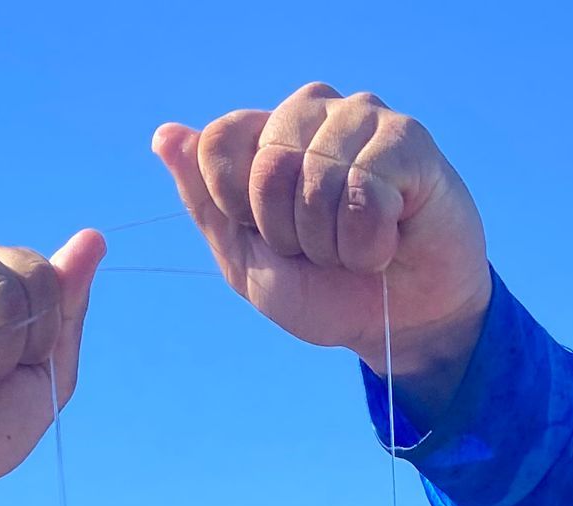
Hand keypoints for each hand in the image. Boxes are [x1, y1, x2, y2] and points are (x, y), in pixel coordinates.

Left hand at [154, 86, 490, 422]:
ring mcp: (360, 118)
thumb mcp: (249, 262)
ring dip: (333, 240)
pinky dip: (369, 239)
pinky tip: (388, 242)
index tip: (271, 239)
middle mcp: (311, 112)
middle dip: (289, 232)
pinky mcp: (408, 139)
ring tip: (357, 247)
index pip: (219, 141)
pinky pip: (367, 187)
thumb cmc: (326, 293)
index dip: (237, 206)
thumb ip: (205, 203)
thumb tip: (164, 135)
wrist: (399, 326)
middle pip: (267, 163)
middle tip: (321, 250)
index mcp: (266, 136)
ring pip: (317, 175)